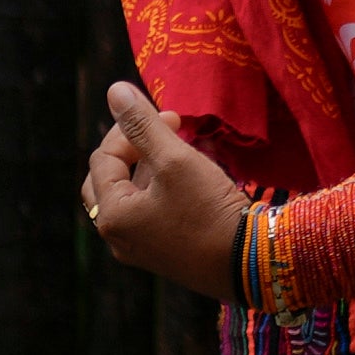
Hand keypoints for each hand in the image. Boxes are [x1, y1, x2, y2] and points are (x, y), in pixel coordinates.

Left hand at [83, 84, 248, 298]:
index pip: (104, 158)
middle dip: (134, 150)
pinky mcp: (164, 257)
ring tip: (180, 153)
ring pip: (131, 198)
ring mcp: (140, 251)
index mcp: (112, 216)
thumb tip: (114, 90)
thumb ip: (142, 124)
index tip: (172, 117)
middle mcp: (118, 237)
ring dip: (149, 169)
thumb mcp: (175, 159)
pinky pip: (149, 215)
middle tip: (164, 132)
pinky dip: (160, 191)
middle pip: (109, 180)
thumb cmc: (208, 209)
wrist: (250, 264)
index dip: (132, 129)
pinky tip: (187, 182)